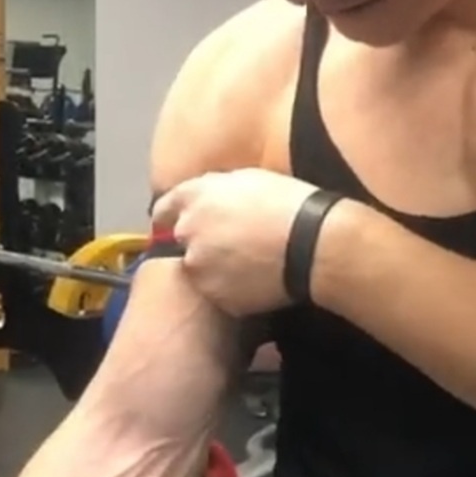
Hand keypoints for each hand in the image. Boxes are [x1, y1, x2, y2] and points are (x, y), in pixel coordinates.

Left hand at [152, 170, 319, 316]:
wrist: (312, 244)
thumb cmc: (288, 203)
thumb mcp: (248, 179)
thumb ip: (215, 190)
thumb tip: (206, 199)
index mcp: (193, 198)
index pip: (163, 211)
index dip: (169, 219)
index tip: (174, 226)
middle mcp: (187, 232)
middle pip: (181, 244)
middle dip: (198, 244)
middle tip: (230, 247)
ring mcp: (200, 268)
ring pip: (200, 272)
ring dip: (215, 270)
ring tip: (249, 266)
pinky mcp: (218, 297)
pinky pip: (220, 295)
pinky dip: (234, 290)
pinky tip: (258, 281)